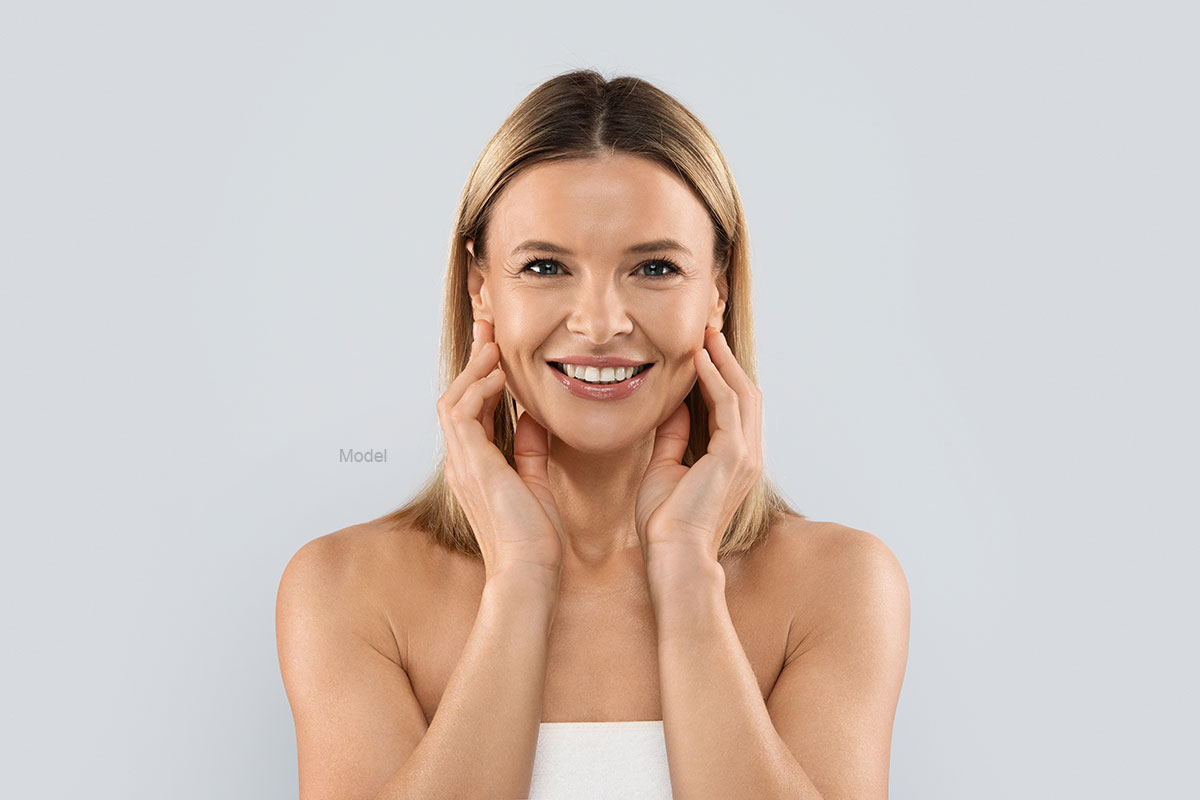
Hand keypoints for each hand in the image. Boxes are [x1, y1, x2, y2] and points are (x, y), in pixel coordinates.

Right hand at [436, 319, 565, 587]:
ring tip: (494, 343)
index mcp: (475, 468)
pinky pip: (461, 412)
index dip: (481, 377)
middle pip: (456, 397)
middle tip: (488, 329)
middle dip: (472, 361)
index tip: (496, 349)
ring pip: (453, 400)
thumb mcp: (535, 481)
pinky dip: (477, 388)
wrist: (530, 573)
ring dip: (473, 369)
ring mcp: (461, 464)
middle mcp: (462, 463)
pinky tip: (497, 373)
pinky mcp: (471, 464)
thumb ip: (530, 449)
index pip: (471, 410)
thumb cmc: (536, 540)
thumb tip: (534, 417)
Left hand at [634, 326, 763, 566]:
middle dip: (728, 359)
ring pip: (743, 393)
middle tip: (708, 330)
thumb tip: (673, 406)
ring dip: (724, 360)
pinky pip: (729, 405)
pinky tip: (699, 360)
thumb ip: (673, 436)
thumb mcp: (665, 467)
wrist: (673, 552)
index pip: (735, 407)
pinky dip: (715, 378)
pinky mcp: (735, 455)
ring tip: (706, 335)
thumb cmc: (666, 521)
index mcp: (736, 460)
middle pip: (747, 393)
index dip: (722, 375)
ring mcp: (746, 455)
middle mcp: (749, 455)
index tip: (704, 349)